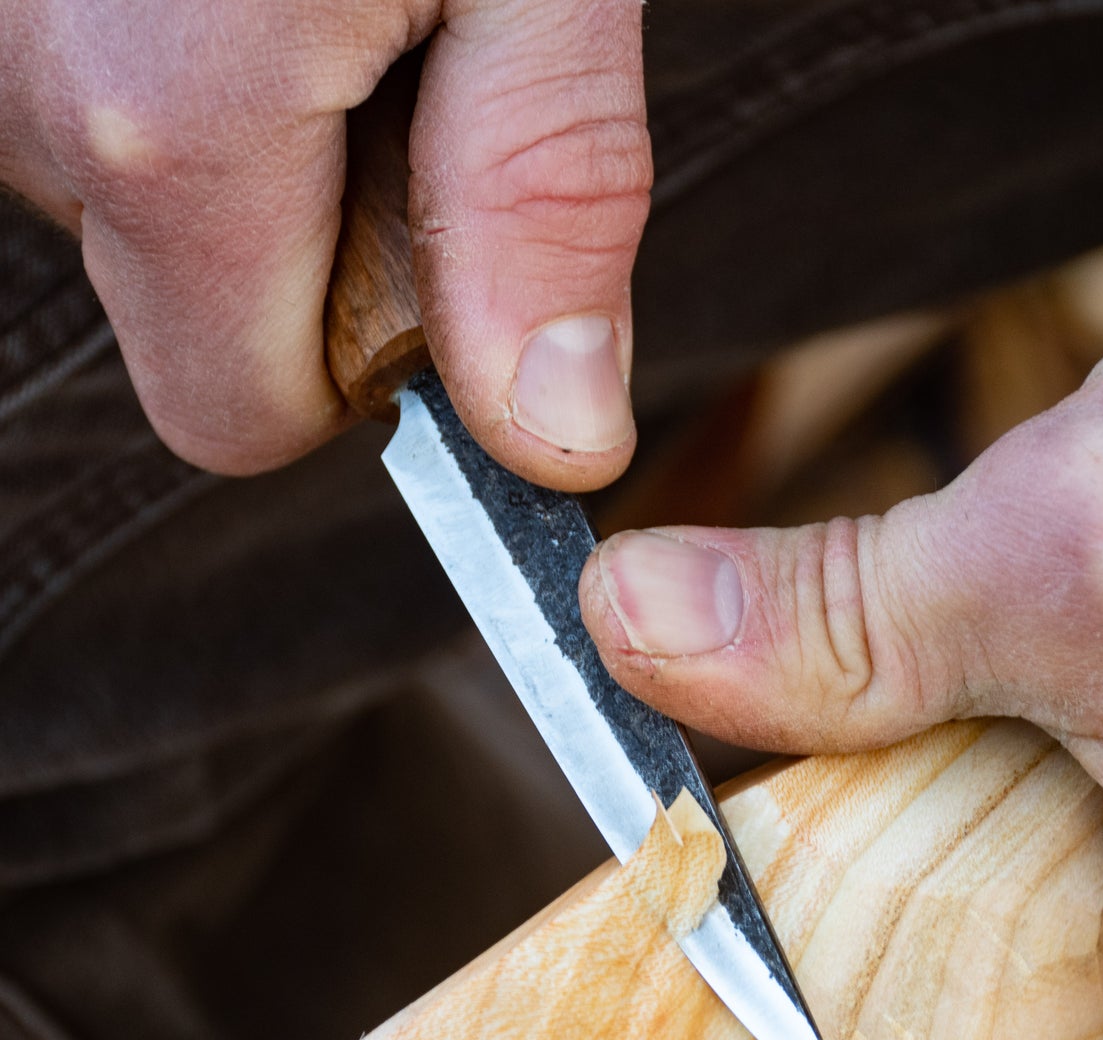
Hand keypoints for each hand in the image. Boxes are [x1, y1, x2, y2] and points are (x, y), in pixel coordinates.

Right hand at [0, 1, 647, 483]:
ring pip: (139, 215)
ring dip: (249, 160)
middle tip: (405, 78)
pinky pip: (93, 107)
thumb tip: (554, 437)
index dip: (361, 379)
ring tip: (338, 3)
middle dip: (309, 260)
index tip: (441, 262)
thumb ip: (541, 199)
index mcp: (171, 125)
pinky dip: (187, 77)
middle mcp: (25, 96)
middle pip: (187, 324)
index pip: (243, 420)